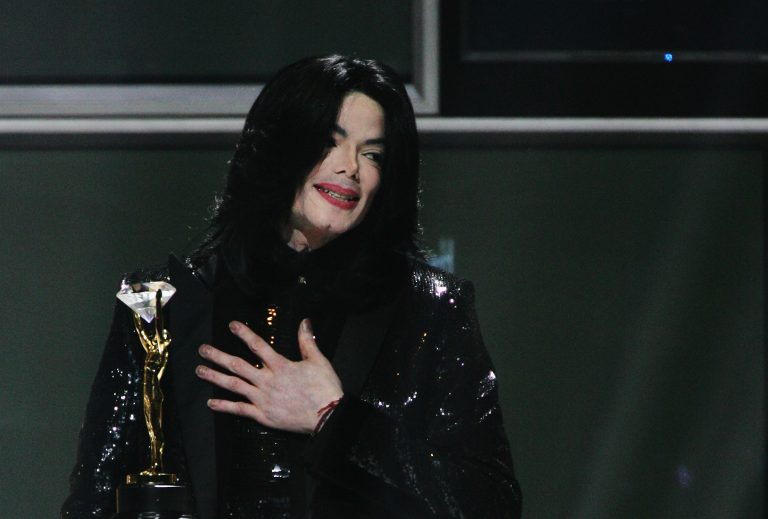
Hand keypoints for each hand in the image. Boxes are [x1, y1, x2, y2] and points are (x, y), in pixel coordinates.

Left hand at [195, 319, 342, 433]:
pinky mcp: (263, 415)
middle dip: (218, 356)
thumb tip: (304, 322)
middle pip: (238, 365)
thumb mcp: (318, 361)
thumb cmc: (324, 388)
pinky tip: (211, 402)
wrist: (327, 417)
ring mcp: (263, 399)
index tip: (231, 325)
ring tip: (200, 371)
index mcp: (281, 366)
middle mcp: (268, 381)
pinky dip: (224, 406)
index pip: (258, 346)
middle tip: (203, 350)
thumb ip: (307, 341)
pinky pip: (240, 410)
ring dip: (215, 377)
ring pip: (234, 386)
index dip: (244, 334)